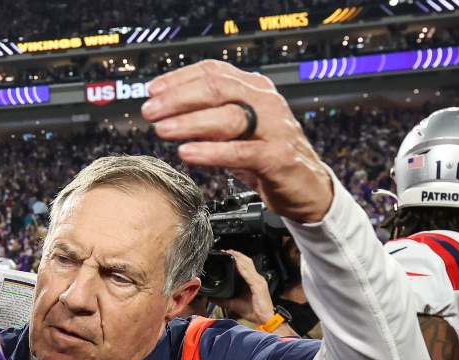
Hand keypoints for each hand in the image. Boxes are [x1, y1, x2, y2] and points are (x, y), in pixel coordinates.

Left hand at [141, 60, 333, 223]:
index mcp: (255, 89)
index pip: (213, 72)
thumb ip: (208, 119)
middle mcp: (266, 103)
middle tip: (151, 111)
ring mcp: (274, 128)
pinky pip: (241, 151)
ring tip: (163, 129)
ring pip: (229, 116)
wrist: (307, 188)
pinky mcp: (278, 157)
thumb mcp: (235, 132)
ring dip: (190, 122)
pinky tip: (187, 153)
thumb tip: (167, 112)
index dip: (179, 79)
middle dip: (178, 98)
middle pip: (218, 89)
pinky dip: (211, 152)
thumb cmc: (267, 157)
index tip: (152, 91)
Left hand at [209, 250, 275, 325]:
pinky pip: (249, 275)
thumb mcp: (235, 304)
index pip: (245, 265)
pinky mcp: (259, 286)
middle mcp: (257, 278)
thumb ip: (223, 300)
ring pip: (248, 265)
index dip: (237, 258)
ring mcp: (259, 281)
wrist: (265, 319)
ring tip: (230, 253)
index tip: (226, 253)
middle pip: (247, 262)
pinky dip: (242, 268)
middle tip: (226, 250)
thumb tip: (211, 298)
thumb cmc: (253, 311)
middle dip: (237, 255)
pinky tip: (236, 264)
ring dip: (239, 258)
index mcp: (252, 281)